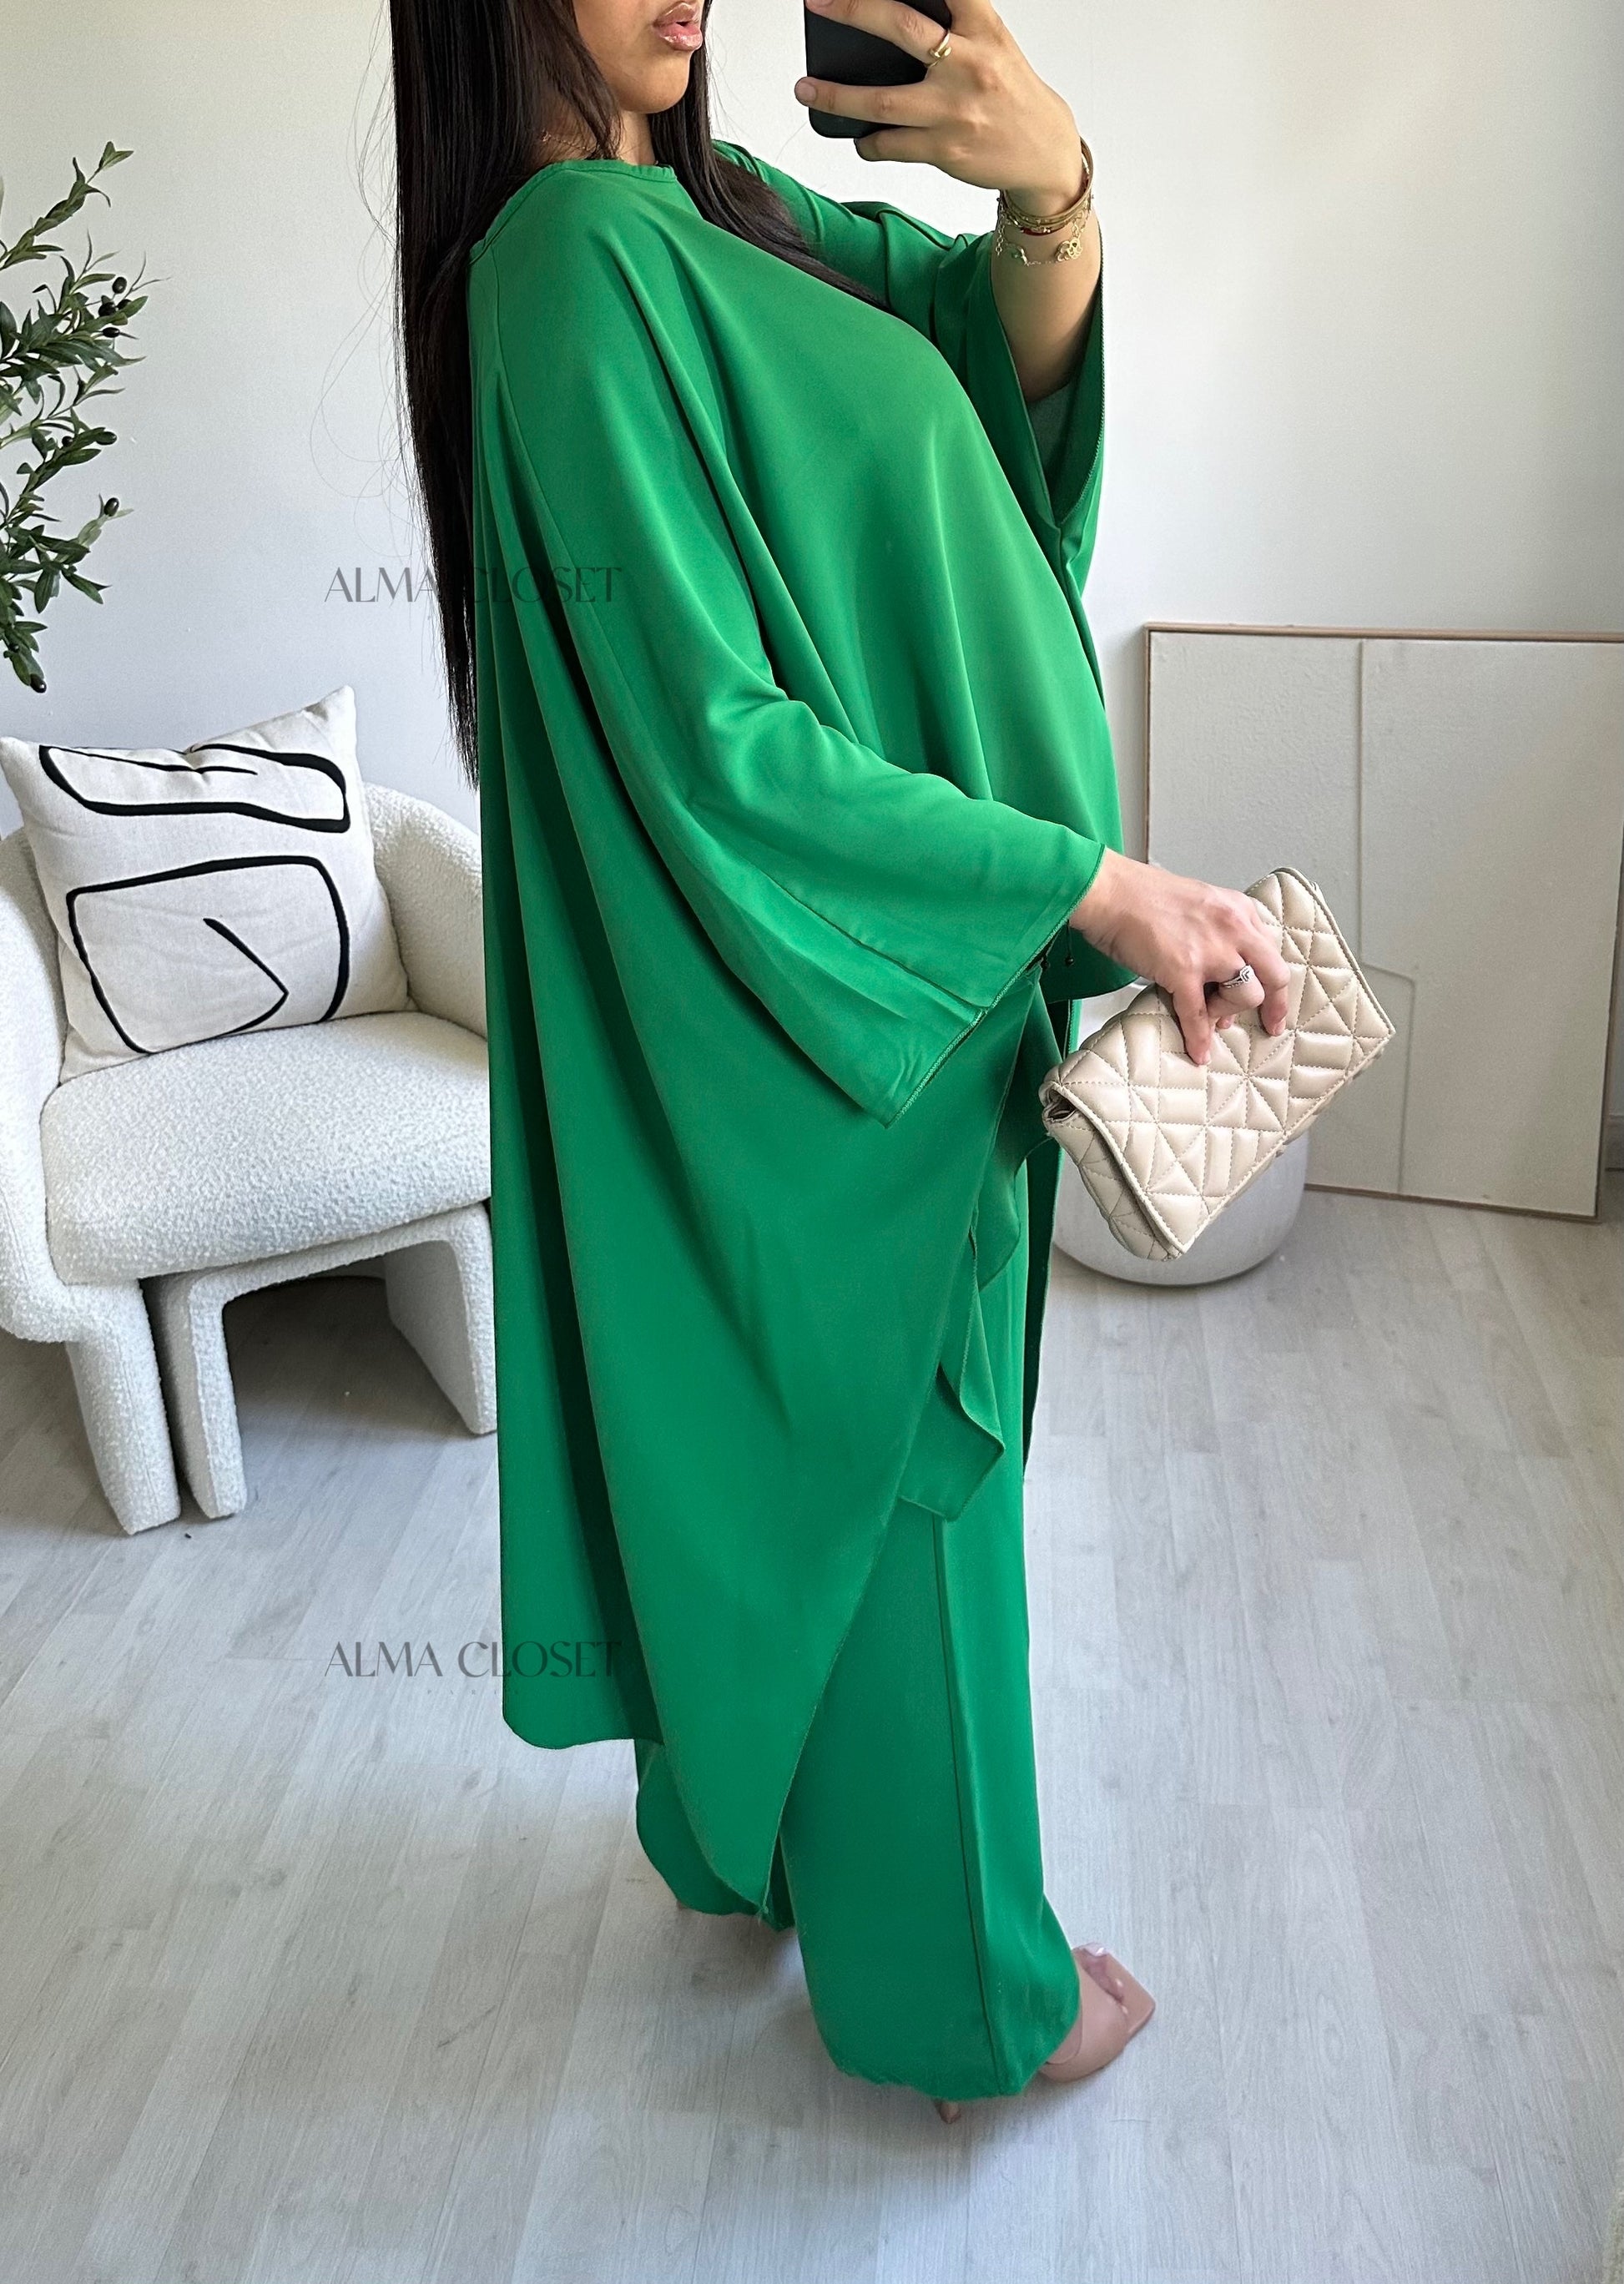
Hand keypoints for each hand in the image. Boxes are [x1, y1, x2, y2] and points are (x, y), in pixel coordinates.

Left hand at [796, 0, 1085, 213]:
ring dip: (835, 96)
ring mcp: (954, 110)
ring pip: (881, 101)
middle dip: (853, 10)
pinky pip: (891, 145)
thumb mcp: (993, 46)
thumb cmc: (1010, 93)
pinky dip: (868, 142)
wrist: (1046, 153)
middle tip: (817, 3)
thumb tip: (889, 21)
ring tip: (805, 89)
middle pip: (900, 27)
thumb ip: (953, 28)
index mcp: (985, 28)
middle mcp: (969, 64)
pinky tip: (859, 136)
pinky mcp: (945, 150)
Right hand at [1069, 850, 1293, 1066]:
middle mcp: (1233, 929)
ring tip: (1205, 1014)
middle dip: (1274, 1005)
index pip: (1270, 951)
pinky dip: (1199, 1037)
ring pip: (1246, 996)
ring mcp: (1211, 951)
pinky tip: (1198, 1052)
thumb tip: (1219, 983)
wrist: (1110, 891)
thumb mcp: (1199, 905)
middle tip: (1269, 1026)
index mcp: (1238, 911)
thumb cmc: (1142, 895)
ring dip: (1226, 1011)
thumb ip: (1217, 936)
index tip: (1274, 1000)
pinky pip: (1199, 1014)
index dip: (1272, 981)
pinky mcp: (1183, 971)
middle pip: (1273, 975)